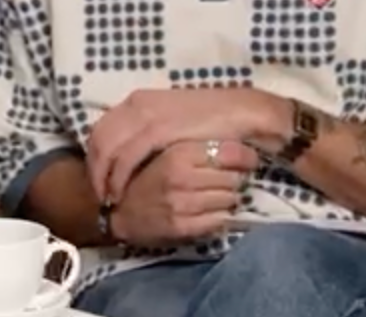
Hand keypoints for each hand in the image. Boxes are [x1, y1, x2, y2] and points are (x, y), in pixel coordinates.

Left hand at [87, 88, 288, 201]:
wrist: (244, 112)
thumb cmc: (213, 120)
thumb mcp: (172, 122)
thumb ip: (150, 131)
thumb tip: (133, 150)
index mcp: (138, 101)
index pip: (102, 128)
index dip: (94, 154)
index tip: (96, 176)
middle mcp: (136, 104)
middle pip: (98, 138)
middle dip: (93, 167)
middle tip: (97, 192)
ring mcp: (145, 115)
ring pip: (106, 149)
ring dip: (102, 176)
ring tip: (106, 198)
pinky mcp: (158, 130)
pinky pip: (126, 156)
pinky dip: (117, 177)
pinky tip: (119, 193)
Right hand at [109, 139, 259, 246]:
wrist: (119, 211)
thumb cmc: (146, 177)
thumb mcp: (165, 150)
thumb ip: (194, 143)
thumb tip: (237, 139)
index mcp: (176, 153)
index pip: (231, 152)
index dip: (243, 157)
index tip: (245, 161)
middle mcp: (179, 176)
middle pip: (234, 176)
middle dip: (232, 179)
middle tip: (221, 180)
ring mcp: (181, 202)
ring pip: (231, 199)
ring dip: (227, 198)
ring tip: (212, 195)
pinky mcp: (182, 226)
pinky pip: (221, 220)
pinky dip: (221, 216)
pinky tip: (208, 212)